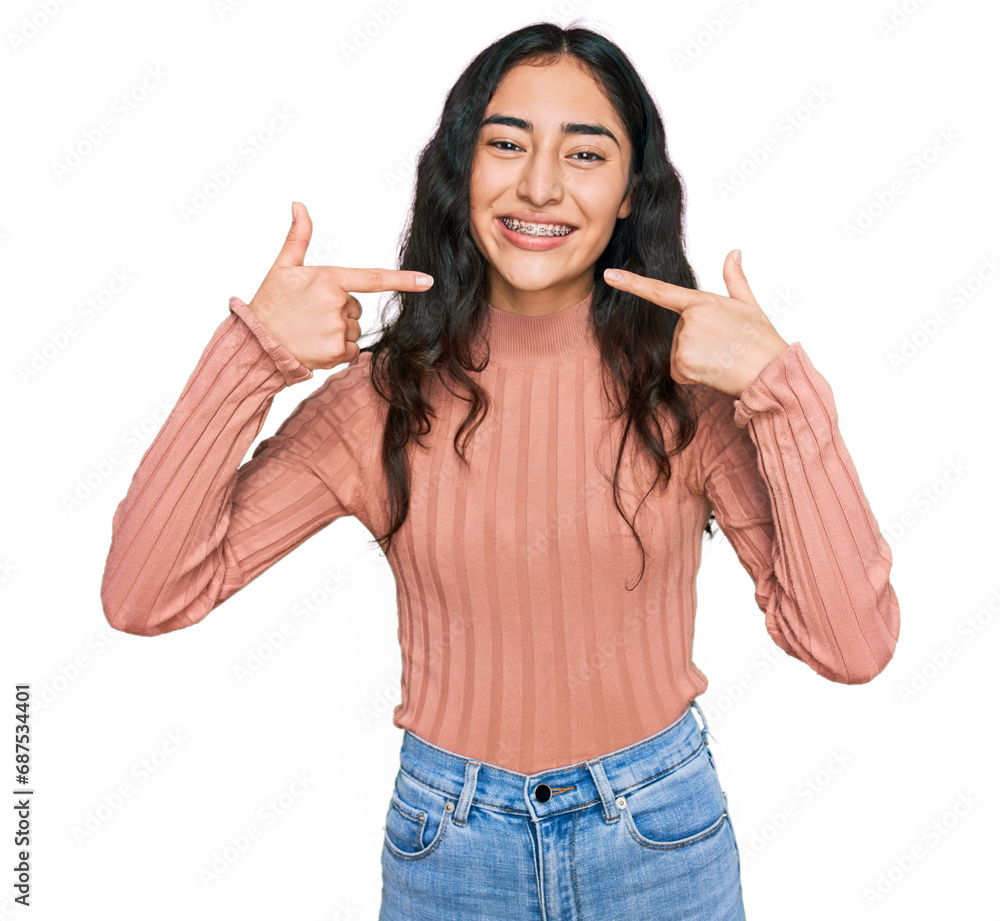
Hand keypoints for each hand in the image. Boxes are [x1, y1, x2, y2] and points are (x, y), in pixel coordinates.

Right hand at [247, 201, 434, 369]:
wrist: (257, 342)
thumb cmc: (270, 303)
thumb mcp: (283, 266)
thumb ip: (298, 236)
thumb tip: (298, 204)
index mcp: (329, 279)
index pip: (373, 278)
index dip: (404, 280)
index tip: (427, 281)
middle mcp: (337, 303)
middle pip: (356, 308)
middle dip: (339, 312)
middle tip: (310, 315)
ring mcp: (338, 329)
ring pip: (354, 329)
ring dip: (337, 332)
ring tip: (309, 330)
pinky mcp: (337, 352)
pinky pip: (351, 350)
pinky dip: (337, 351)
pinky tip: (315, 345)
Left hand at [603, 250, 789, 397]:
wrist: (768, 370)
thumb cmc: (760, 339)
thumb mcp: (749, 304)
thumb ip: (735, 279)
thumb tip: (734, 253)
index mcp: (702, 302)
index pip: (660, 291)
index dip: (631, 283)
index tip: (609, 275)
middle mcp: (689, 319)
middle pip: (678, 334)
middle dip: (696, 343)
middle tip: (723, 347)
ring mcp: (684, 341)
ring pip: (677, 354)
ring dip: (696, 360)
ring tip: (721, 359)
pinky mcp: (683, 363)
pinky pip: (678, 372)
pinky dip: (693, 376)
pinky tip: (713, 371)